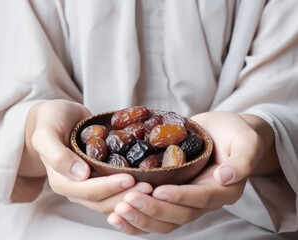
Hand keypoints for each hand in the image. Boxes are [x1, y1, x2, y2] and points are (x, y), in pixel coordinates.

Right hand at [32, 100, 152, 213]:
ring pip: (111, 201)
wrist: (57, 116)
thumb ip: (56, 154)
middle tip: (148, 186)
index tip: (129, 178)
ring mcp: (88, 185)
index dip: (109, 187)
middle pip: (102, 201)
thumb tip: (80, 174)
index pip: (87, 191)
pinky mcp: (100, 179)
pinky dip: (130, 190)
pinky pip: (116, 191)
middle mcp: (74, 188)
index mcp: (60, 181)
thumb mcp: (46, 132)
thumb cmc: (50, 120)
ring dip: (130, 197)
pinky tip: (147, 183)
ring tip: (151, 187)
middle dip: (125, 196)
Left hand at [107, 111, 264, 233]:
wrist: (222, 132)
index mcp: (223, 190)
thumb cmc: (234, 133)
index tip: (158, 191)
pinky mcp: (170, 197)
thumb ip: (242, 159)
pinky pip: (154, 215)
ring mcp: (185, 201)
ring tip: (117, 211)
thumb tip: (226, 176)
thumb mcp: (246, 140)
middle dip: (152, 210)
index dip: (179, 197)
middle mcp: (203, 201)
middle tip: (128, 201)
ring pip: (164, 221)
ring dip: (140, 218)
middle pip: (179, 215)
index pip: (200, 198)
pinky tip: (115, 216)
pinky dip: (136, 219)